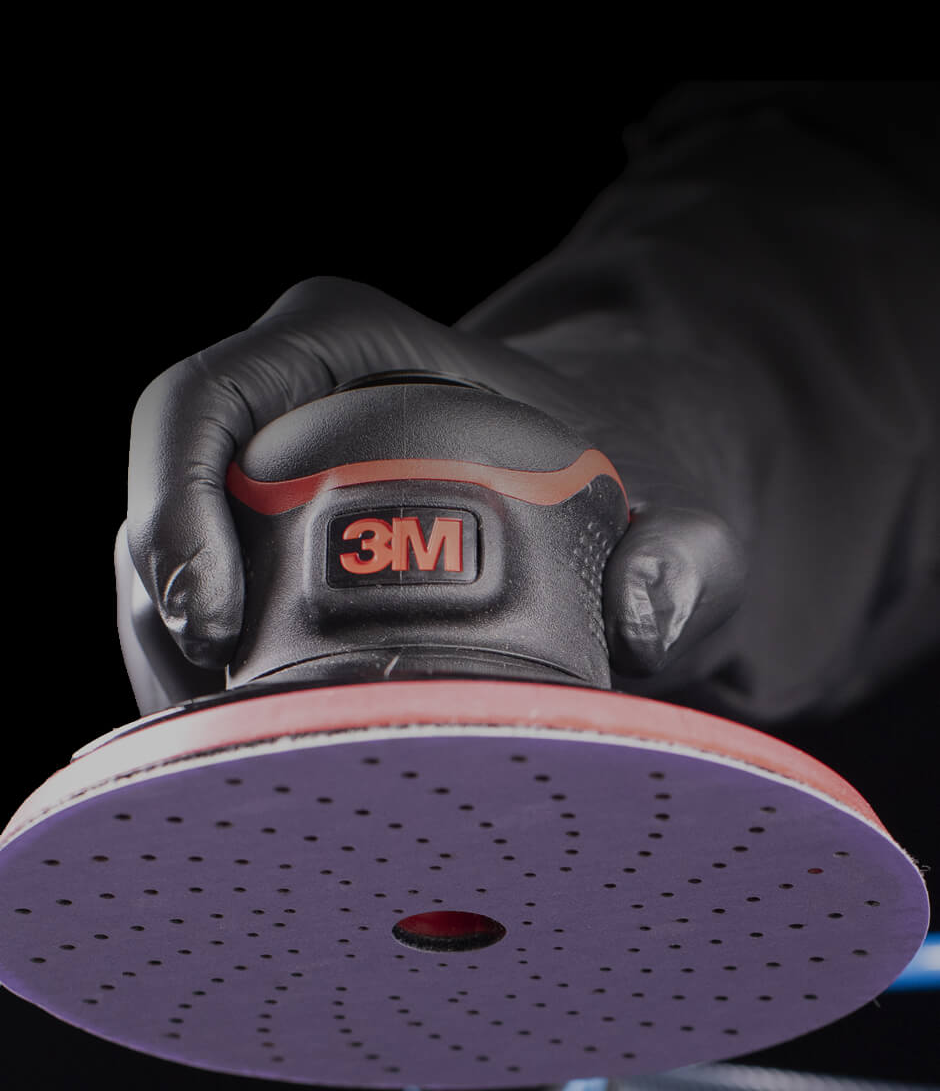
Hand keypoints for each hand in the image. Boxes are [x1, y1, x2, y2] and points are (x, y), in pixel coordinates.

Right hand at [121, 276, 746, 709]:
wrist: (603, 498)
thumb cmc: (620, 484)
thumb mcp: (680, 512)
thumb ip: (690, 552)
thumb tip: (644, 610)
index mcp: (350, 342)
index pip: (210, 397)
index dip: (178, 502)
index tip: (221, 623)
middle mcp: (285, 396)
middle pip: (165, 488)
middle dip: (161, 605)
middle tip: (219, 713)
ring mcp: (261, 473)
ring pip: (157, 559)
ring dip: (170, 657)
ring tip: (238, 748)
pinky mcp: (258, 546)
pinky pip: (191, 609)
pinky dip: (204, 678)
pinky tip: (254, 746)